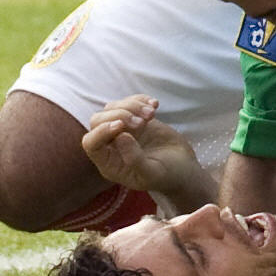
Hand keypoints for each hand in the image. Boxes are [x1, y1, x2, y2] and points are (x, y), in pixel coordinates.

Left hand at [82, 94, 206, 199]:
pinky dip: (141, 99)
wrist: (183, 167)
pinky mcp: (136, 118)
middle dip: (119, 115)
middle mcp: (111, 145)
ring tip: (152, 113)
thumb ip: (134, 159)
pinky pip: (130, 102)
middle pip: (98, 121)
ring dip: (132, 105)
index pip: (91, 143)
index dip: (101, 131)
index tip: (122, 126)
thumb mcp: (152, 173)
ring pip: (113, 108)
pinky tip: (155, 105)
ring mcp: (123, 129)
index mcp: (109, 163)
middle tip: (143, 122)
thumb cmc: (166, 176)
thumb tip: (120, 137)